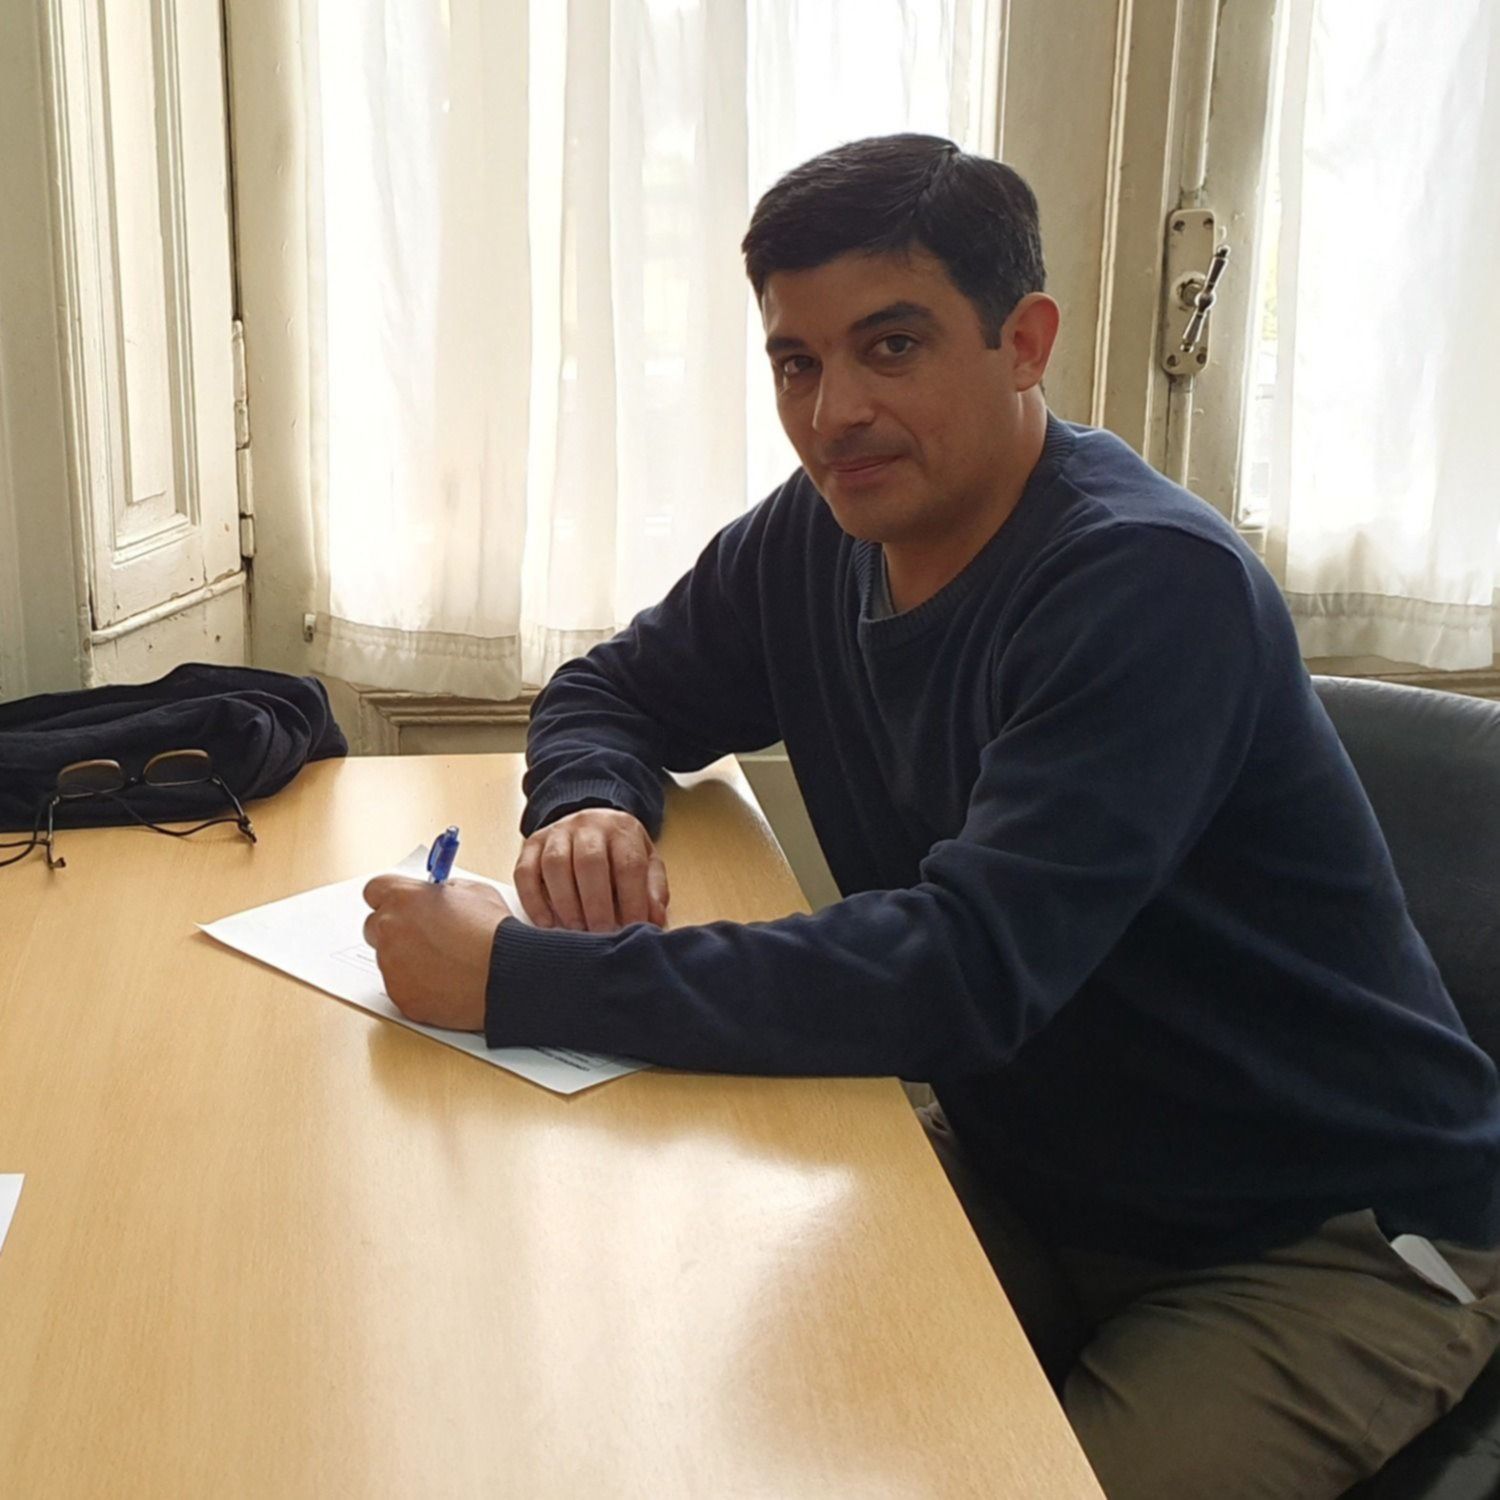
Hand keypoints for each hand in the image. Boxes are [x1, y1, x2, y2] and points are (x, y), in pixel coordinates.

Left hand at [361, 875, 512, 1030]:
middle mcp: (390, 930)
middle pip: (374, 927)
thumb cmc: (494, 932)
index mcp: (404, 898)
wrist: (507, 973)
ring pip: (388, 960)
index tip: (401, 905)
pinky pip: (401, 987)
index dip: (389, 898)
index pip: (374, 890)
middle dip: (394, 930)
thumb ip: (445, 891)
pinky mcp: (400, 996)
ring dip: (407, 960)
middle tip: (423, 936)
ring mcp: (392, 966)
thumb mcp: (475, 891)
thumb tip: (438, 897)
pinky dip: (417, 986)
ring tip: (444, 963)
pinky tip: (445, 982)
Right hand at [513, 808, 668, 932]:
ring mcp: (557, 832)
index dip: (632, 899)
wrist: (591, 824)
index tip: (632, 929)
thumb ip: (653, 890)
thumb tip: (655, 920)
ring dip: (565, 902)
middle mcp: (588, 826)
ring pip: (555, 863)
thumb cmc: (620, 853)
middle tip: (600, 933)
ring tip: (575, 930)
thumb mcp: (646, 863)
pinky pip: (525, 871)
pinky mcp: (532, 844)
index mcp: (622, 829)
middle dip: (596, 903)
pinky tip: (546, 924)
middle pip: (590, 861)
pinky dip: (533, 900)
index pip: (628, 864)